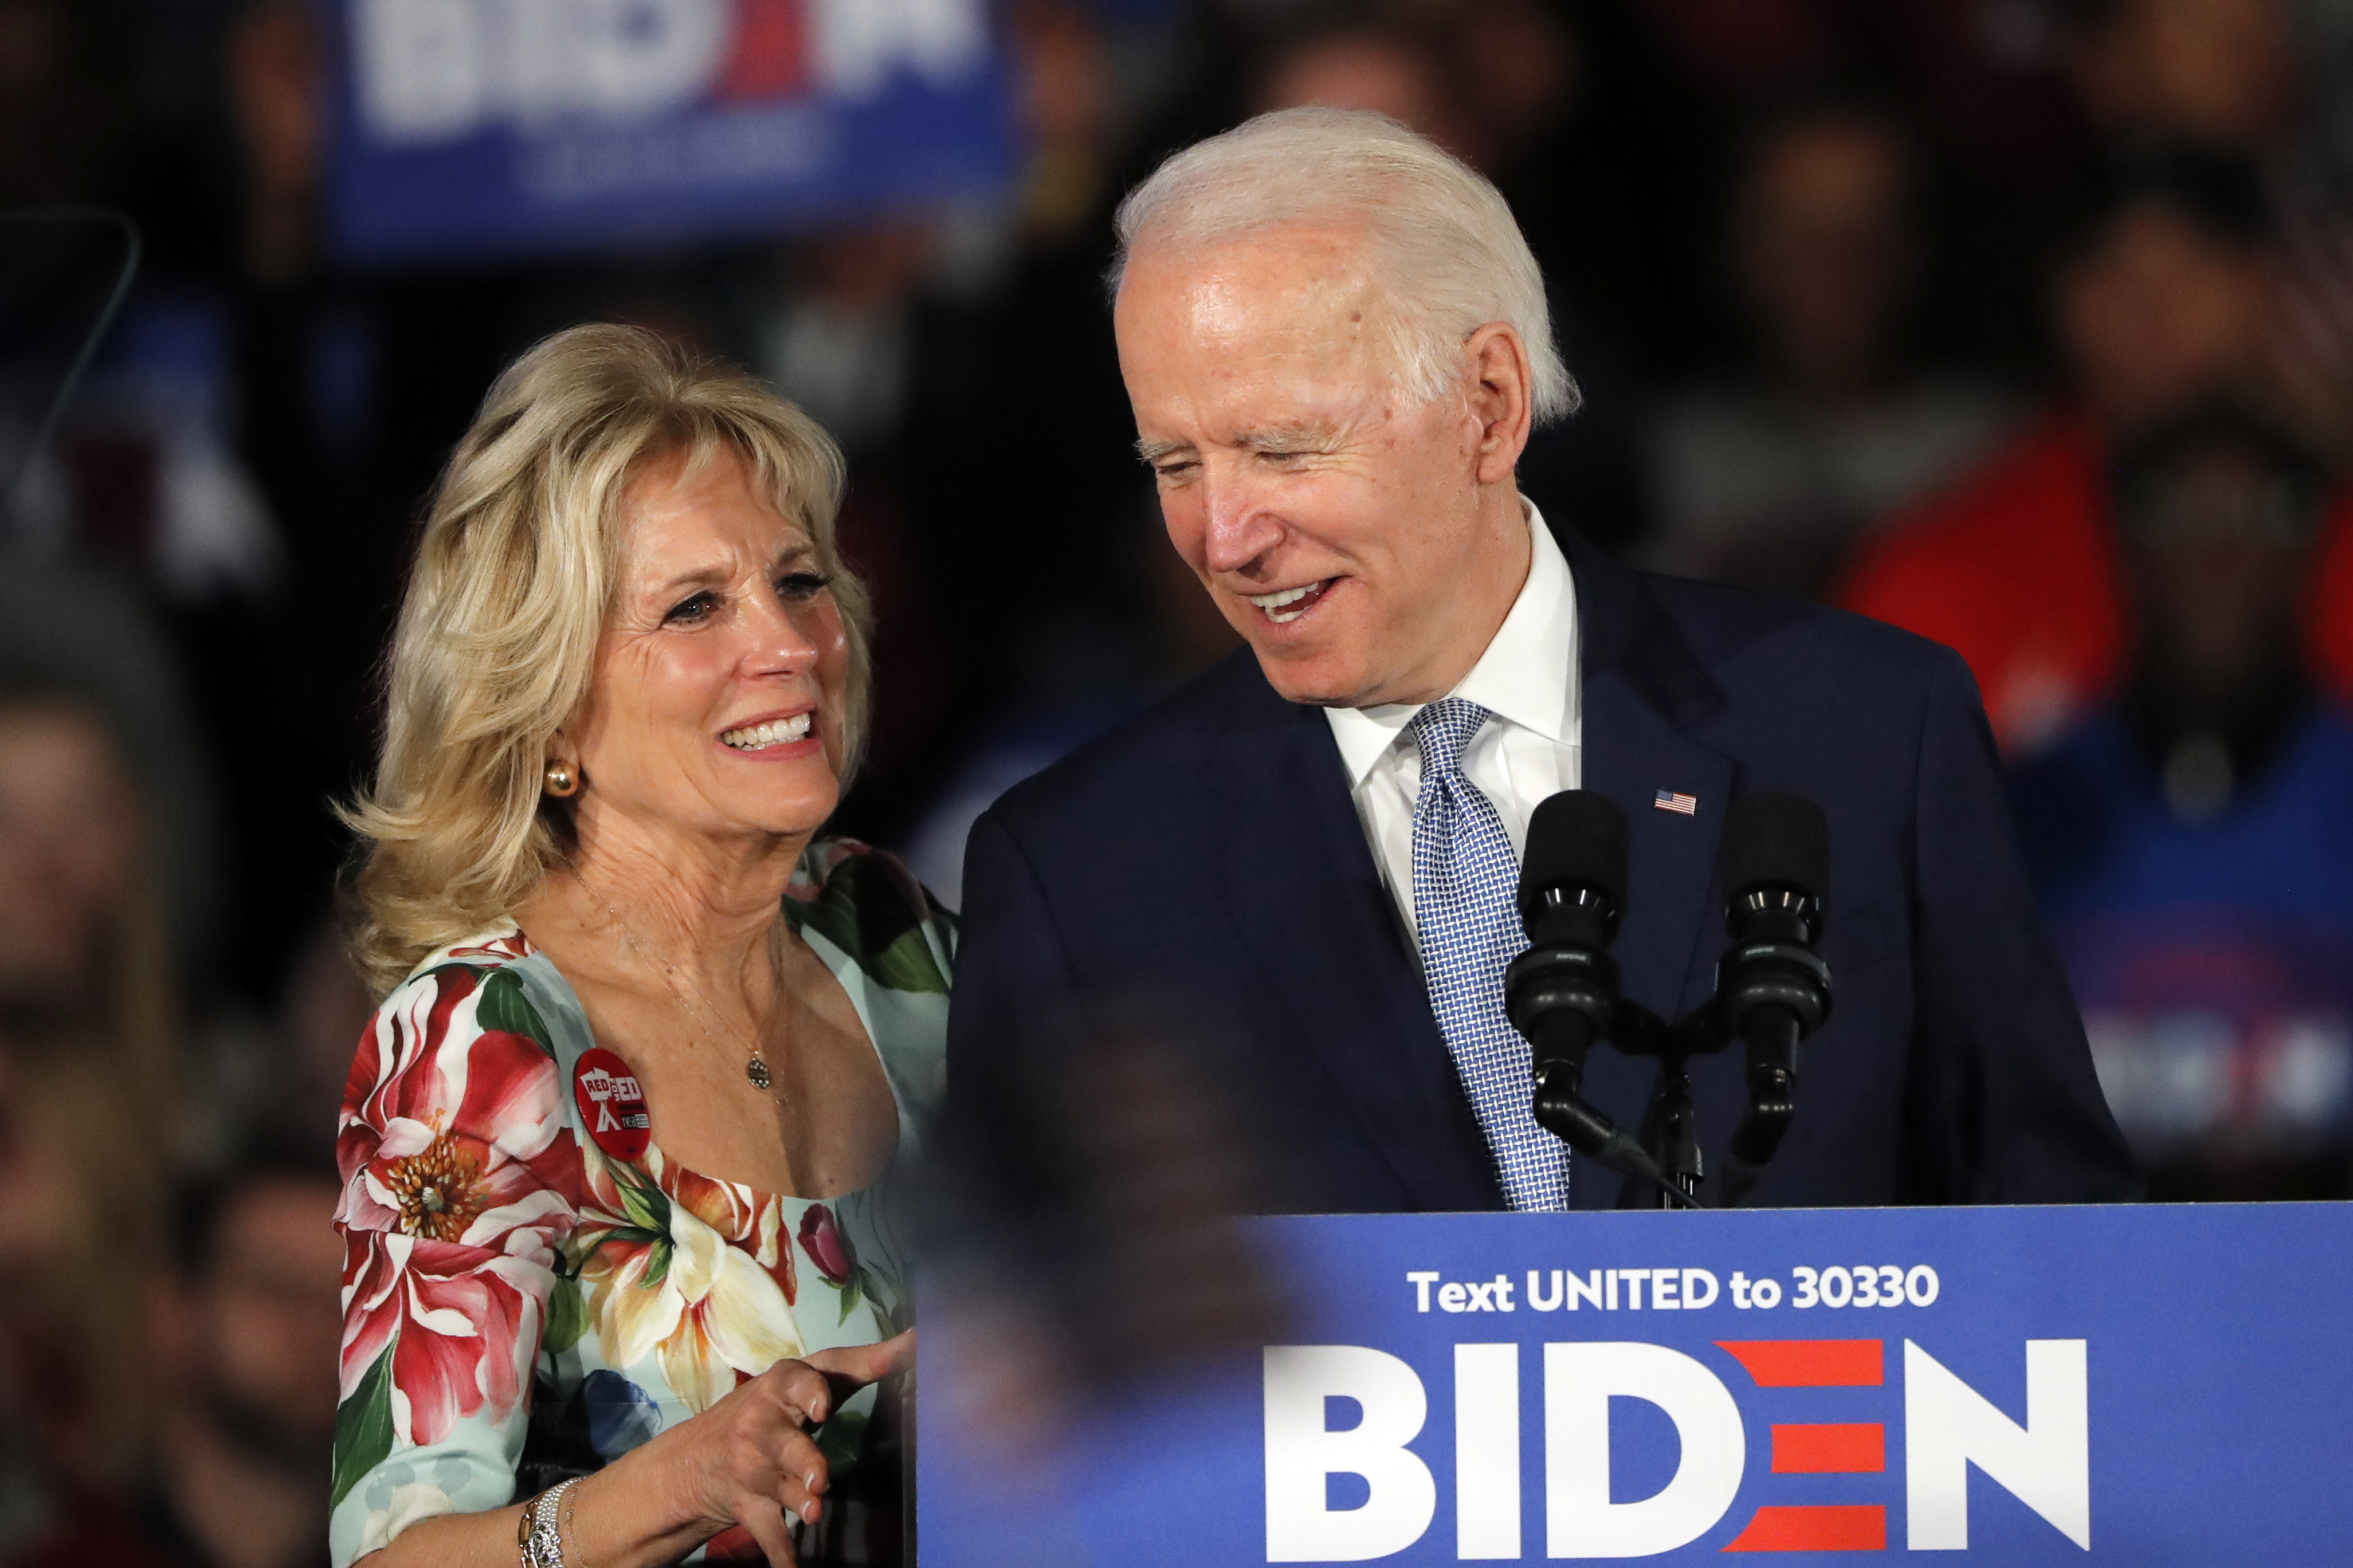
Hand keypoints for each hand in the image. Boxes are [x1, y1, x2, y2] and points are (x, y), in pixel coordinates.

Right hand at [649, 1331, 916, 1566]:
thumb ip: (861, 1363)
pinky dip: (780, 1552)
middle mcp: (763, 1425)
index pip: (797, 1381)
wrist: (696, 1458)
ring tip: (813, 1509)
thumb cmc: (775, 1406)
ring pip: (776, 1486)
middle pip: (783, 1442)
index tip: (823, 1406)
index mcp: (781, 1387)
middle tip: (820, 1477)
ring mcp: (752, 1468)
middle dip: (802, 1458)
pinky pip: (766, 1531)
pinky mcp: (748, 1504)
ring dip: (794, 1499)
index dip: (810, 1392)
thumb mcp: (805, 1380)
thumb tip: (917, 1340)